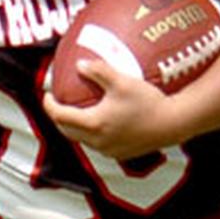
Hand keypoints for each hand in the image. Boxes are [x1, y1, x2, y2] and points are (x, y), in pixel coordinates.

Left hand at [43, 59, 182, 159]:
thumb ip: (98, 71)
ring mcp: (108, 150)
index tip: (47, 94)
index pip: (60, 116)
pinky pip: (97, 144)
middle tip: (58, 104)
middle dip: (58, 118)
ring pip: (82, 140)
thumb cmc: (147, 101)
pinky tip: (99, 123)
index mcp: (93, 123)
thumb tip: (79, 64)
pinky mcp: (119, 154)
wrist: (172, 124)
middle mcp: (97, 141)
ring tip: (76, 113)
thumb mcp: (122, 81)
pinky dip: (91, 134)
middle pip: (67, 131)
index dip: (49, 105)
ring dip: (75, 127)